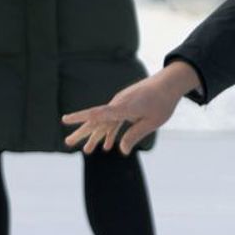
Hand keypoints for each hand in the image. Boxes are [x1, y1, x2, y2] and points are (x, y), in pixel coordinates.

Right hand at [62, 61, 202, 153]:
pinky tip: (107, 145)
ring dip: (95, 137)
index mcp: (124, 107)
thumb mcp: (152, 122)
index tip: (65, 119)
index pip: (99, 113)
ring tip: (86, 151)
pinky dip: (110, 133)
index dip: (80, 117)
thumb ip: (135, 135)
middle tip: (67, 143)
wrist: (169, 83)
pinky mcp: (125, 106)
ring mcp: (120, 105)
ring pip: (104, 122)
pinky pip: (114, 121)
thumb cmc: (163, 102)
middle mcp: (118, 105)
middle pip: (96, 120)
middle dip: (82, 132)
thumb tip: (122, 150)